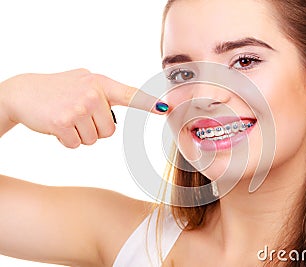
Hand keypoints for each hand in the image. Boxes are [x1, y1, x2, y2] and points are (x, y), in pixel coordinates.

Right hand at [0, 69, 166, 147]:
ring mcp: (78, 107)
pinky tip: (57, 124)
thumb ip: (105, 91)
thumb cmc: (58, 90)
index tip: (165, 108)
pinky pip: (76, 144)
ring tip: (66, 117)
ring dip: (80, 134)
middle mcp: (93, 93)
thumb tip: (128, 98)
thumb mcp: (84, 81)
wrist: (23, 92)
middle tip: (77, 114)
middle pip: (110, 131)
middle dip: (94, 128)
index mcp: (101, 83)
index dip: (148, 103)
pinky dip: (67, 140)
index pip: (130, 94)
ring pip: (94, 139)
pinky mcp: (64, 122)